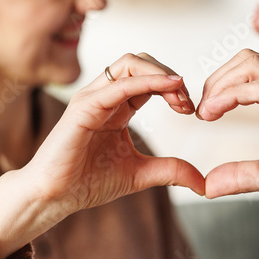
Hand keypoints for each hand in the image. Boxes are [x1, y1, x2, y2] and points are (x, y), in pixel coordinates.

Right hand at [0, 54, 202, 258]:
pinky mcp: (83, 107)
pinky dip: (146, 81)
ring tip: (180, 96)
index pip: (150, 78)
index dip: (174, 87)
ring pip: (130, 62)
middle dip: (170, 75)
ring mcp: (92, 97)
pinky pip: (118, 85)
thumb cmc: (87, 182)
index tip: (191, 110)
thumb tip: (203, 183)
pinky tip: (168, 88)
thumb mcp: (140, 174)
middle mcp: (105, 95)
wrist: (54, 197)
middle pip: (141, 62)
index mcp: (117, 106)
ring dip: (161, 73)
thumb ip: (171, 170)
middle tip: (188, 103)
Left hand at [196, 50, 258, 209]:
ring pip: (251, 64)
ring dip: (220, 84)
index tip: (206, 112)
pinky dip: (230, 95)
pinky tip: (215, 113)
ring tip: (206, 112)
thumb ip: (240, 175)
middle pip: (247, 58)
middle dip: (217, 79)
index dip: (221, 84)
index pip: (250, 69)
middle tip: (203, 110)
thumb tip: (208, 185)